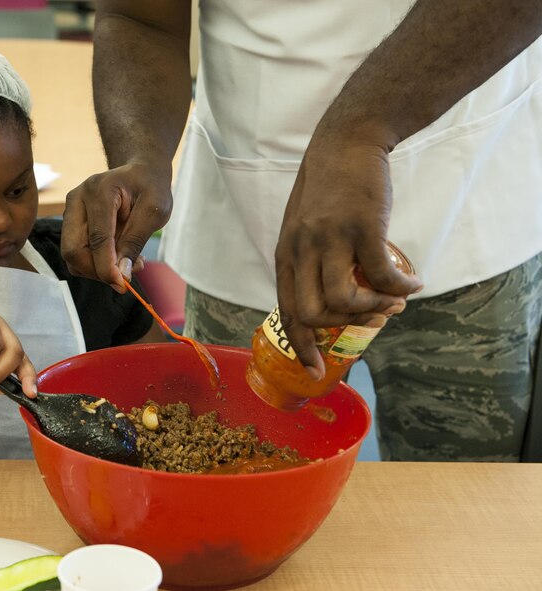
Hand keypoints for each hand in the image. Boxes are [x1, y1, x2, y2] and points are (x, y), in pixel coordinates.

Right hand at [61, 162, 171, 292]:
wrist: (140, 172)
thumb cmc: (150, 187)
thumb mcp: (155, 211)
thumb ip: (136, 241)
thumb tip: (121, 274)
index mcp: (99, 190)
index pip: (97, 238)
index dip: (106, 267)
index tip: (122, 285)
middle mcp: (77, 198)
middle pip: (74, 249)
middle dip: (97, 271)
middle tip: (124, 278)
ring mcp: (70, 210)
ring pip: (72, 254)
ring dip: (97, 269)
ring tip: (126, 263)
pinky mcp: (71, 221)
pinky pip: (76, 252)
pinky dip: (94, 263)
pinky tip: (116, 257)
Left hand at [275, 131, 422, 378]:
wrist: (346, 144)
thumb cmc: (328, 190)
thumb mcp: (304, 228)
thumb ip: (311, 262)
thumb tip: (337, 303)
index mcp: (286, 256)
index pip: (287, 312)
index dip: (301, 346)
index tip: (315, 370)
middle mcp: (301, 251)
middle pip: (313, 314)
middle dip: (345, 327)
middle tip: (373, 318)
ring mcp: (329, 240)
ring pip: (344, 301)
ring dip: (373, 310)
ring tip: (393, 303)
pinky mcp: (361, 228)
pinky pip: (382, 276)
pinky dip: (400, 288)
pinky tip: (413, 283)